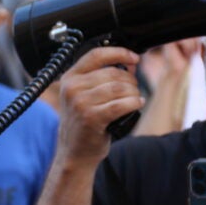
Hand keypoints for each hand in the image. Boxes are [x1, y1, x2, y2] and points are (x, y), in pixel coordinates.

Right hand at [57, 47, 142, 166]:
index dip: (119, 53)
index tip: (134, 58)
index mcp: (69, 79)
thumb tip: (131, 63)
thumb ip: (103, 78)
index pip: (96, 55)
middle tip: (132, 91)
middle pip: (113, 72)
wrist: (74, 151)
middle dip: (130, 81)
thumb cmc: (82, 124)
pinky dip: (134, 103)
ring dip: (133, 93)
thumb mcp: (84, 96)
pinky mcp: (91, 118)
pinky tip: (136, 105)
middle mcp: (72, 89)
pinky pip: (122, 104)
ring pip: (120, 88)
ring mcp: (80, 103)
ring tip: (133, 100)